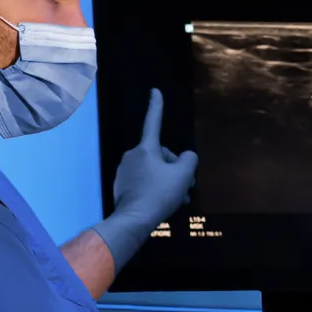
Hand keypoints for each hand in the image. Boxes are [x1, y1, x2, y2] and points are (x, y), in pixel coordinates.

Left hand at [111, 89, 197, 224]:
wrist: (134, 219)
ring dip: (167, 181)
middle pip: (161, 155)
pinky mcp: (121, 186)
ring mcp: (125, 171)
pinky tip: (163, 203)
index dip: (156, 106)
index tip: (154, 91)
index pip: (153, 122)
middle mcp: (132, 156)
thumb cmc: (160, 194)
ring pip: (153, 170)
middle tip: (185, 186)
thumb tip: (186, 157)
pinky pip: (144, 182)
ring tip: (177, 199)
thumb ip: (189, 160)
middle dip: (174, 168)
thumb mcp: (184, 175)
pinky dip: (155, 189)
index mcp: (146, 149)